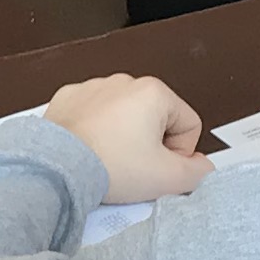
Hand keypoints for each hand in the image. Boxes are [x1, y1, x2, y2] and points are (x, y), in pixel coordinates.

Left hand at [43, 73, 209, 202]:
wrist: (57, 167)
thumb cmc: (110, 166)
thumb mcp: (168, 178)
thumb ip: (198, 173)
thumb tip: (202, 167)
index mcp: (154, 92)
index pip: (188, 124)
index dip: (179, 153)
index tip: (158, 168)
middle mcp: (124, 82)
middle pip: (157, 119)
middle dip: (150, 145)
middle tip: (133, 168)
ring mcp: (93, 87)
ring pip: (125, 118)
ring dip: (123, 138)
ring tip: (109, 161)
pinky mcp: (68, 98)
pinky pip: (94, 116)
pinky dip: (95, 132)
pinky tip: (89, 150)